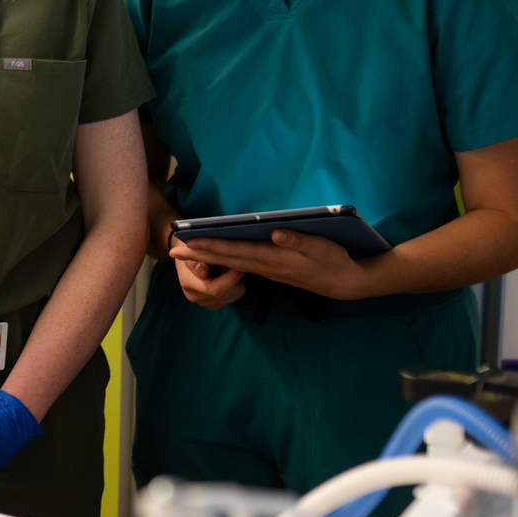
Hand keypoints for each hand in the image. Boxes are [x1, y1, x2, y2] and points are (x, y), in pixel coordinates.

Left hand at [170, 228, 368, 301]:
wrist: (345, 283)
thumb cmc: (334, 261)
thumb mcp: (320, 247)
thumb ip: (297, 239)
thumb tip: (275, 233)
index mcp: (273, 259)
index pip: (235, 251)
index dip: (211, 246)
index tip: (188, 242)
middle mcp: (266, 267)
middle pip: (226, 259)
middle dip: (199, 255)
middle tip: (172, 251)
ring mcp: (268, 270)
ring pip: (232, 263)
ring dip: (209, 258)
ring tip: (187, 252)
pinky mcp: (272, 270)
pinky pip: (242, 265)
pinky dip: (226, 260)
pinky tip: (217, 256)